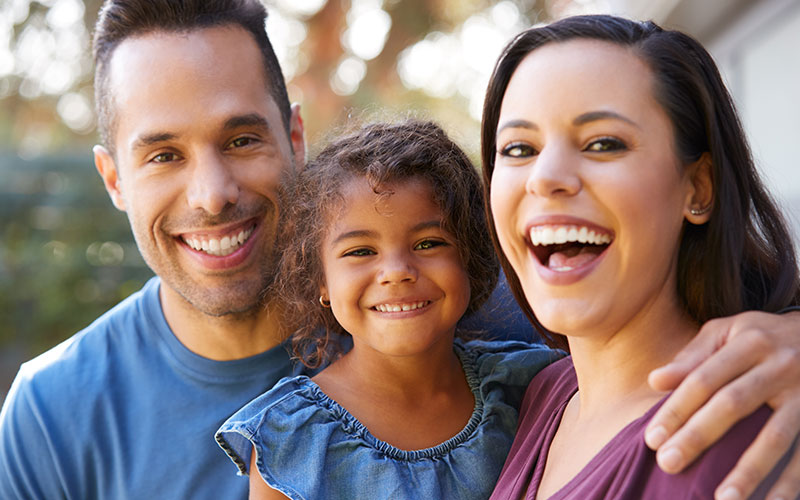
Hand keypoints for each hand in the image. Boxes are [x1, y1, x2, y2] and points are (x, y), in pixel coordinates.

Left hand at [644, 310, 799, 499]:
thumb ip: (692, 358)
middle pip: (732, 405)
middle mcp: (780, 365)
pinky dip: (790, 482)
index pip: (704, 380)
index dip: (676, 410)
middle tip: (668, 464)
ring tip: (722, 499)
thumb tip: (654, 380)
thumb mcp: (729, 333)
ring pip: (775, 436)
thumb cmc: (763, 337)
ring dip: (748, 471)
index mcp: (750, 342)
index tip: (651, 439)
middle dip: (697, 437)